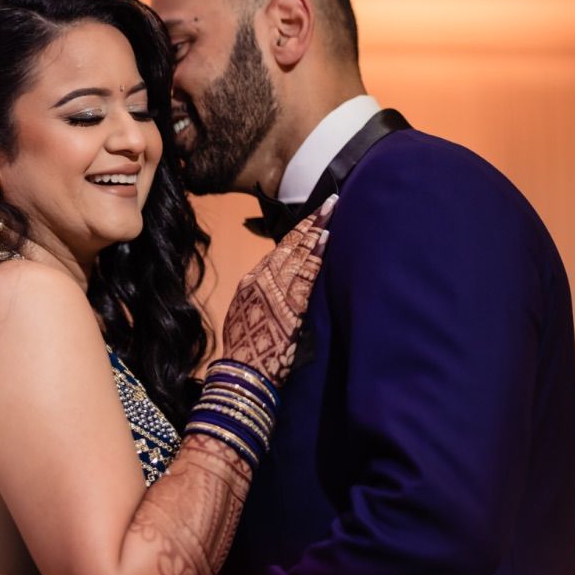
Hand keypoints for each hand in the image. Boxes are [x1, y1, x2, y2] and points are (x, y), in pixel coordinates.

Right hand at [222, 194, 334, 385]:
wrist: (243, 373)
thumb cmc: (245, 350)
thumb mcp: (246, 316)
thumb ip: (261, 297)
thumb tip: (277, 286)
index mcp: (250, 283)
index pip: (278, 251)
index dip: (297, 233)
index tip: (312, 219)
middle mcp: (261, 281)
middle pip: (289, 245)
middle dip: (310, 222)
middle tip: (329, 201)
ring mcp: (275, 292)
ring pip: (298, 254)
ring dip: (316, 230)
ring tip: (331, 211)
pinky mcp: (289, 306)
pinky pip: (305, 274)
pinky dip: (316, 255)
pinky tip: (327, 239)